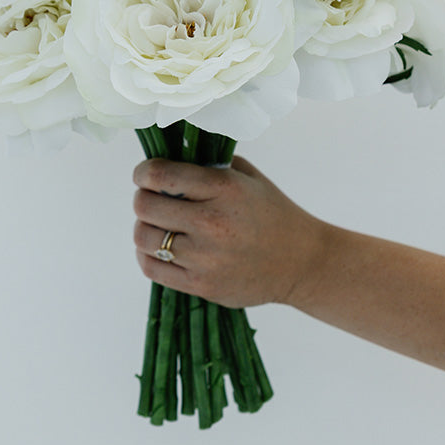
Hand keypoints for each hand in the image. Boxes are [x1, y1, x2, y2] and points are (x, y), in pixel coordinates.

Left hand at [132, 155, 327, 307]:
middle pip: (145, 206)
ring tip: (158, 224)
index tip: (144, 174)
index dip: (143, 172)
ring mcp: (205, 258)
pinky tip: (162, 247)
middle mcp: (212, 223)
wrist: (301, 261)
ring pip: (144, 238)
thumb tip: (168, 159)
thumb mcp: (247, 177)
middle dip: (143, 198)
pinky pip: (152, 268)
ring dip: (145, 227)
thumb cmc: (272, 213)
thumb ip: (208, 165)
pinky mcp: (201, 285)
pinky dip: (148, 255)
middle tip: (152, 199)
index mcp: (224, 188)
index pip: (161, 175)